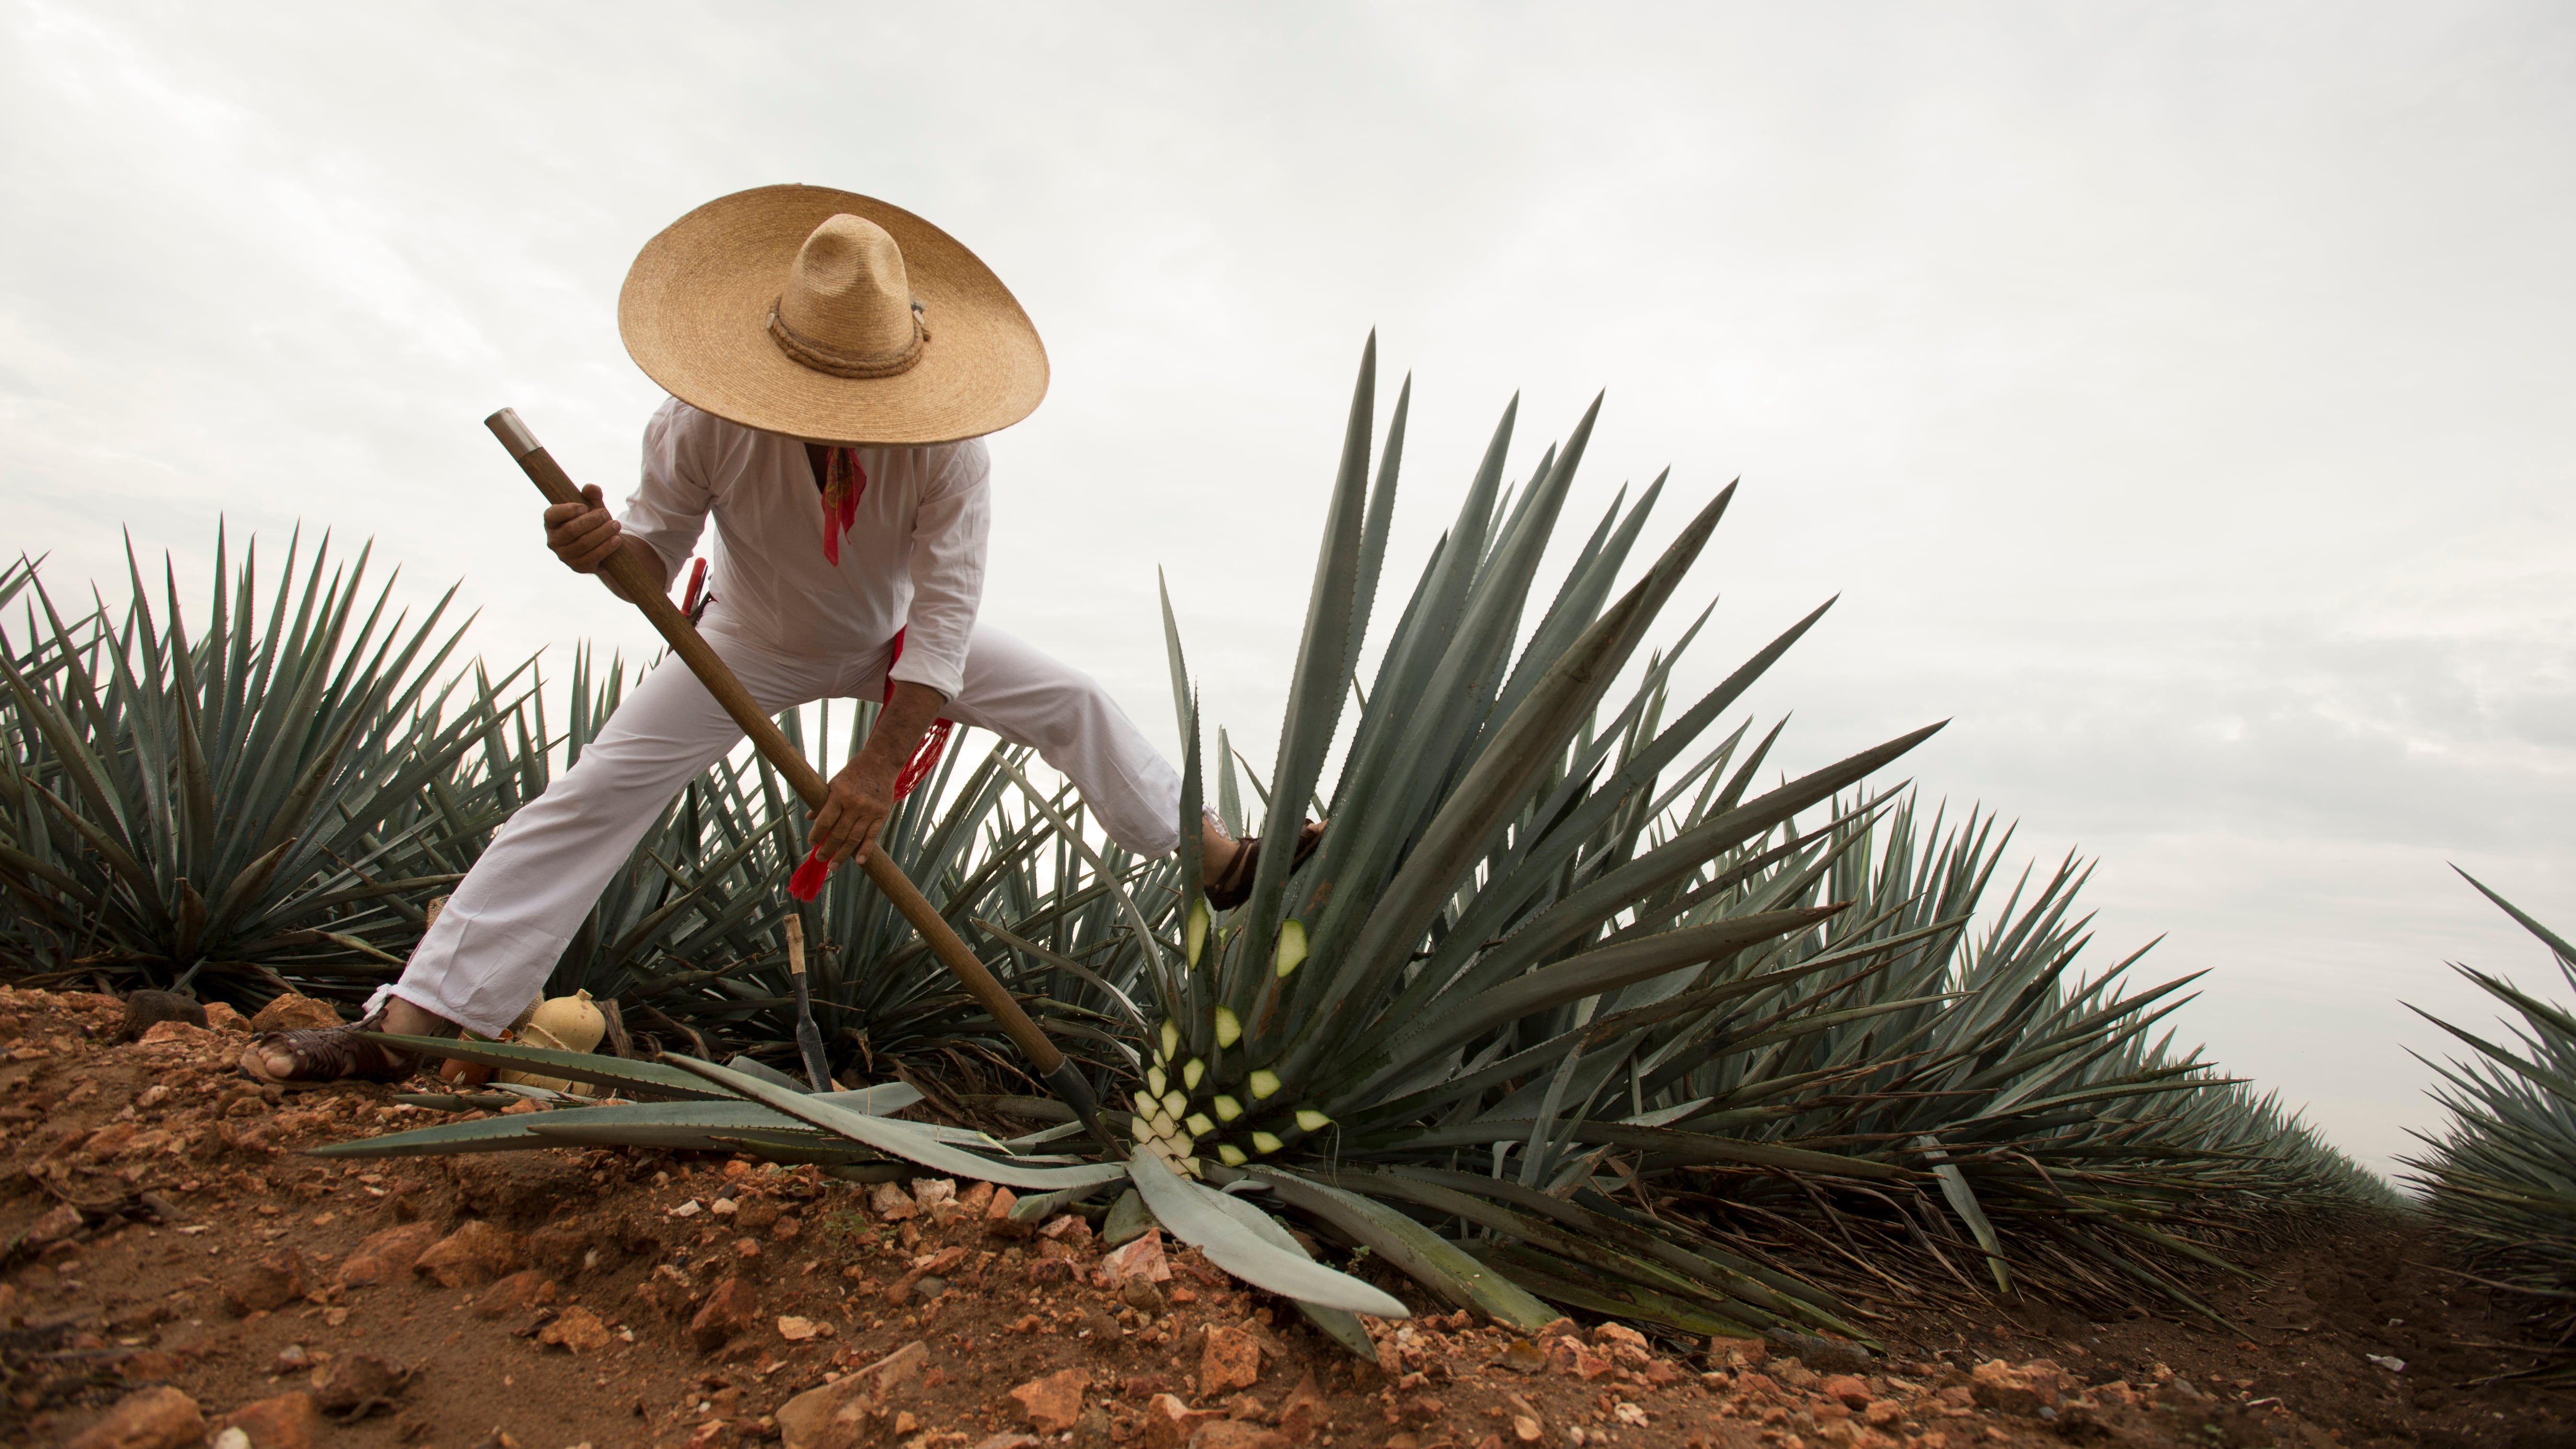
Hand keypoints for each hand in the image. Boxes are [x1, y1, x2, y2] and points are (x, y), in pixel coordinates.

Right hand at [545, 484, 623, 573]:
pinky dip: (605, 548)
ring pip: (583, 543)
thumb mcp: (594, 507)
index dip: (567, 510)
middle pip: (571, 530)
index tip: (585, 507)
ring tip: (616, 525)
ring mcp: (564, 556)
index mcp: (551, 522)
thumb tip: (590, 488)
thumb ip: (592, 496)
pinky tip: (617, 539)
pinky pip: (591, 557)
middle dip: (591, 521)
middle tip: (607, 514)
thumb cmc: (593, 522)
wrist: (603, 546)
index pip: (551, 515)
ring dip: (602, 533)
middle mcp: (553, 540)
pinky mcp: (577, 567)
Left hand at [809, 753, 897, 868]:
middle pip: (839, 833)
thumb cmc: (854, 773)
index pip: (825, 820)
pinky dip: (865, 850)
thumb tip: (810, 818)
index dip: (817, 834)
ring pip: (854, 838)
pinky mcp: (882, 814)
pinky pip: (872, 836)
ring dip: (842, 854)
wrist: (880, 763)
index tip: (811, 843)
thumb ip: (823, 801)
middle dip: (827, 848)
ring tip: (833, 865)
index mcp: (840, 794)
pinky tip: (858, 861)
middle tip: (820, 858)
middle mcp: (855, 804)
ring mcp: (870, 811)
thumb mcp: (835, 782)